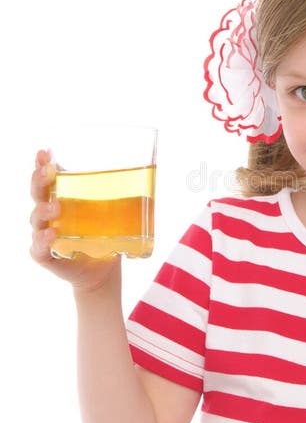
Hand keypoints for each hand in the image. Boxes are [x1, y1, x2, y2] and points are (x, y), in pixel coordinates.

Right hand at [30, 149, 120, 292]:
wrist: (104, 270)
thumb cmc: (106, 235)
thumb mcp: (117, 212)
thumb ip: (127, 195)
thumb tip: (152, 173)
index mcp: (63, 198)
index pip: (48, 177)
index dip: (43, 164)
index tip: (44, 152)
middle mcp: (49, 213)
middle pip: (37, 193)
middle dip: (39, 180)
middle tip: (48, 172)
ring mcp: (45, 234)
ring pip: (36, 219)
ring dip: (43, 211)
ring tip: (55, 207)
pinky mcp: (45, 255)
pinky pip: (39, 247)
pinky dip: (42, 240)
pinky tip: (51, 235)